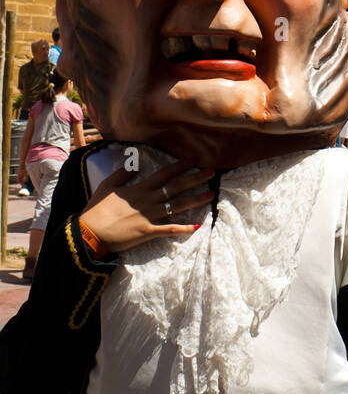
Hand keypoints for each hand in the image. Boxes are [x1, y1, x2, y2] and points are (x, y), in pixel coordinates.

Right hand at [81, 157, 214, 252]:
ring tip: (210, 194)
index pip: (164, 174)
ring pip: (176, 206)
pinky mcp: (148, 232)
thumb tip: (132, 164)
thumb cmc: (96, 210)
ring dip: (194, 200)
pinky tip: (196, 227)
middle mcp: (147, 200)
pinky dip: (183, 229)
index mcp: (139, 188)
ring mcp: (149, 216)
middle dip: (194, 179)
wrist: (90, 233)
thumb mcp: (106, 186)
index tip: (193, 159)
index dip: (179, 166)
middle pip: (175, 187)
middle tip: (211, 173)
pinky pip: (169, 229)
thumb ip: (121, 174)